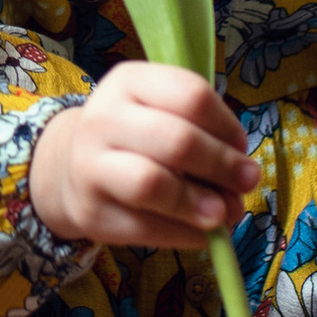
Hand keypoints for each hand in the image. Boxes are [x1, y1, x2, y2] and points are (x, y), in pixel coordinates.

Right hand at [27, 62, 257, 251]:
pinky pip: (146, 228)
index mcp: (128, 82)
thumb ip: (204, 133)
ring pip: (153, 185)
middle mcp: (103, 118)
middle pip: (176, 140)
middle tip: (247, 182)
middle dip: (222, 165)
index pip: (190, 95)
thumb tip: (243, 177)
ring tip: (224, 213)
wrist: (69, 166)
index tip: (241, 145)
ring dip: (200, 204)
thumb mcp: (161, 112)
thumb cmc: (134, 136)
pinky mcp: (91, 212)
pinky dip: (185, 234)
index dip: (226, 125)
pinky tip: (202, 233)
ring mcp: (90, 167)